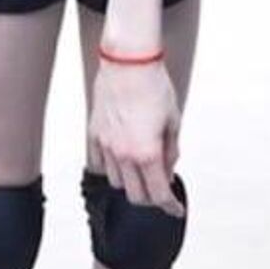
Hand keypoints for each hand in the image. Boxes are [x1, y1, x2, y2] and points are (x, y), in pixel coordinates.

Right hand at [89, 59, 184, 215]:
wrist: (129, 60)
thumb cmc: (153, 85)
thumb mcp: (173, 121)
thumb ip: (170, 151)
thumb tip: (168, 168)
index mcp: (147, 152)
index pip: (159, 194)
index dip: (170, 206)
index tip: (175, 208)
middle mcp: (124, 153)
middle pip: (136, 195)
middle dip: (152, 196)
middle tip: (161, 188)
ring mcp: (106, 144)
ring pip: (116, 182)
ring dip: (131, 183)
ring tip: (141, 170)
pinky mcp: (94, 132)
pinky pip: (98, 163)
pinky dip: (110, 168)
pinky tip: (120, 161)